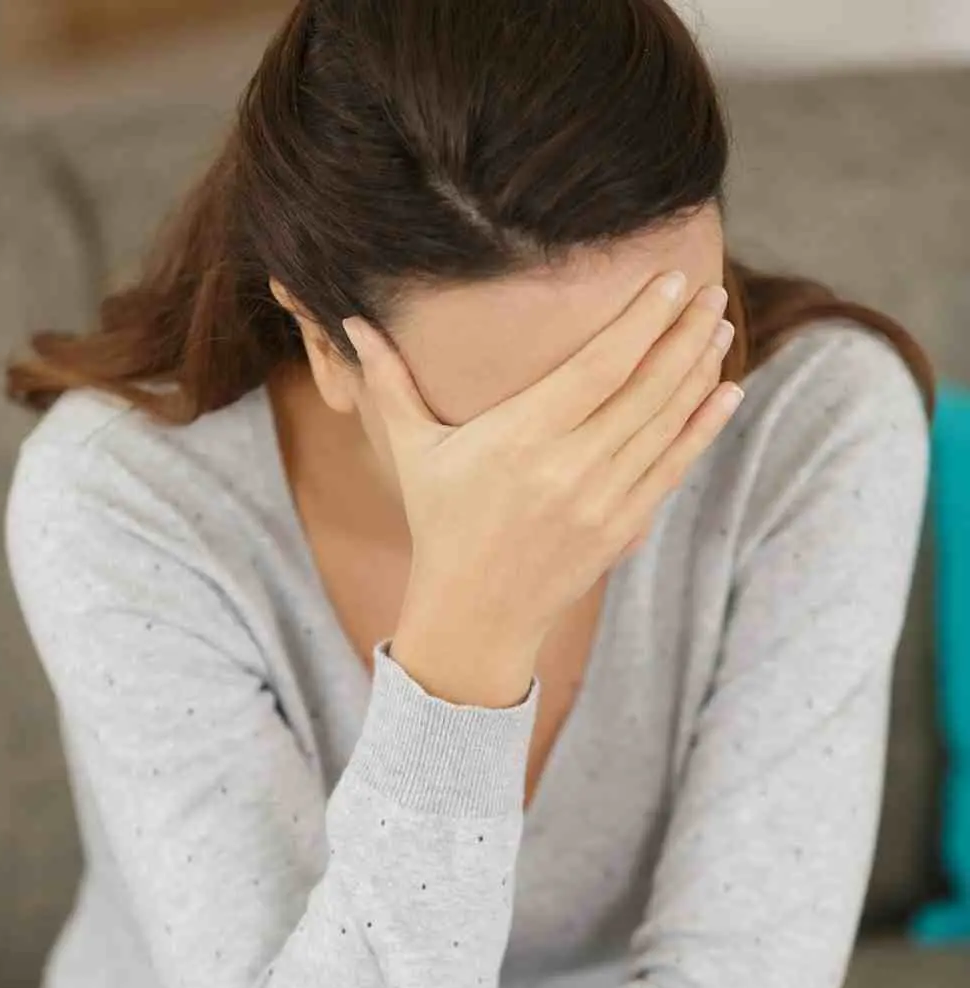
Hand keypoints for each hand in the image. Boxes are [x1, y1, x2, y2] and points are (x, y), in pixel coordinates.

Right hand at [343, 272, 740, 655]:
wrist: (474, 615)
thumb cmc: (442, 525)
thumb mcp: (414, 454)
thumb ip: (390, 384)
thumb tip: (353, 321)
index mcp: (520, 438)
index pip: (599, 366)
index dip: (642, 321)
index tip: (671, 281)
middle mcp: (568, 468)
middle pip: (644, 387)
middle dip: (683, 334)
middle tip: (710, 291)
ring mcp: (601, 501)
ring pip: (664, 423)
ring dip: (699, 371)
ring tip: (720, 325)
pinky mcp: (621, 528)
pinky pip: (671, 468)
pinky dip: (703, 429)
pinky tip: (727, 392)